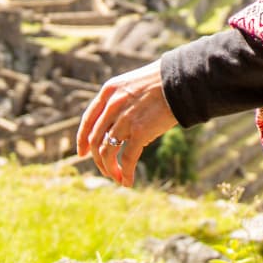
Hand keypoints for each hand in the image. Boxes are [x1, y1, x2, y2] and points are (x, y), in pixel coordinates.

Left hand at [76, 59, 178, 186]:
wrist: (181, 80)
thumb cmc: (162, 81)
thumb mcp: (132, 84)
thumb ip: (120, 102)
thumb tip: (117, 127)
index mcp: (108, 91)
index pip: (88, 120)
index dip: (82, 139)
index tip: (82, 153)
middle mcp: (112, 106)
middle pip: (96, 139)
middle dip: (98, 159)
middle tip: (105, 170)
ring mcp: (124, 119)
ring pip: (107, 152)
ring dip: (109, 169)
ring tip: (116, 178)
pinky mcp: (139, 132)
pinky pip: (127, 159)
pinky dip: (125, 173)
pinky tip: (128, 182)